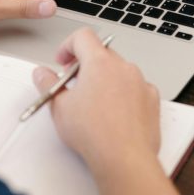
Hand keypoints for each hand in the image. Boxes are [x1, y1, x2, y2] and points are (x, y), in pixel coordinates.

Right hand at [32, 28, 160, 174]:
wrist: (124, 158)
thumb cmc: (94, 134)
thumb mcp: (59, 107)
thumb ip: (47, 84)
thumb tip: (41, 74)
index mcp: (99, 63)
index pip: (83, 36)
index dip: (68, 46)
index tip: (63, 61)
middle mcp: (123, 67)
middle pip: (101, 53)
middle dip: (85, 64)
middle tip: (74, 84)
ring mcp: (140, 82)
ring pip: (119, 70)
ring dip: (105, 79)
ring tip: (94, 103)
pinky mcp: (152, 99)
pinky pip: (135, 87)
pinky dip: (124, 93)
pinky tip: (114, 113)